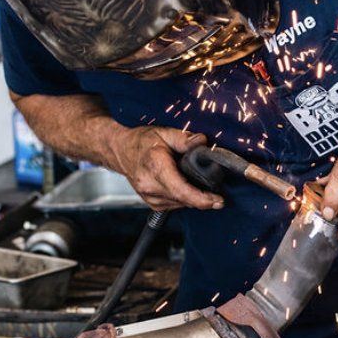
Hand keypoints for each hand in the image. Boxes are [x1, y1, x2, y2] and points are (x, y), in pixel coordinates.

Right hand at [106, 127, 223, 211]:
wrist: (120, 150)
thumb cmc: (140, 142)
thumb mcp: (163, 133)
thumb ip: (184, 139)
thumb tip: (202, 142)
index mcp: (155, 167)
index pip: (180, 190)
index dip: (201, 198)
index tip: (217, 201)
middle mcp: (150, 186)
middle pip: (184, 199)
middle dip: (202, 197)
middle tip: (215, 191)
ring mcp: (150, 197)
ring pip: (181, 204)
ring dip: (192, 197)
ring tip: (194, 182)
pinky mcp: (152, 203)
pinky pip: (175, 205)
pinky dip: (183, 198)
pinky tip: (182, 185)